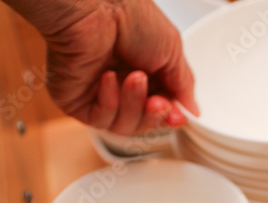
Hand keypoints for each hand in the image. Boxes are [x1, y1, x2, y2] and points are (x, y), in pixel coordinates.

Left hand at [16, 0, 199, 134]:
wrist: (95, 6)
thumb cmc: (129, 14)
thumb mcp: (172, 49)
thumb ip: (183, 84)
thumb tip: (192, 111)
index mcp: (142, 71)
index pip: (159, 108)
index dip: (169, 116)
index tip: (178, 116)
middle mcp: (119, 83)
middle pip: (143, 122)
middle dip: (154, 115)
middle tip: (159, 102)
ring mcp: (95, 93)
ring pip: (123, 125)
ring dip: (133, 104)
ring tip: (135, 78)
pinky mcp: (74, 99)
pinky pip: (100, 119)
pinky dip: (110, 101)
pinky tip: (109, 77)